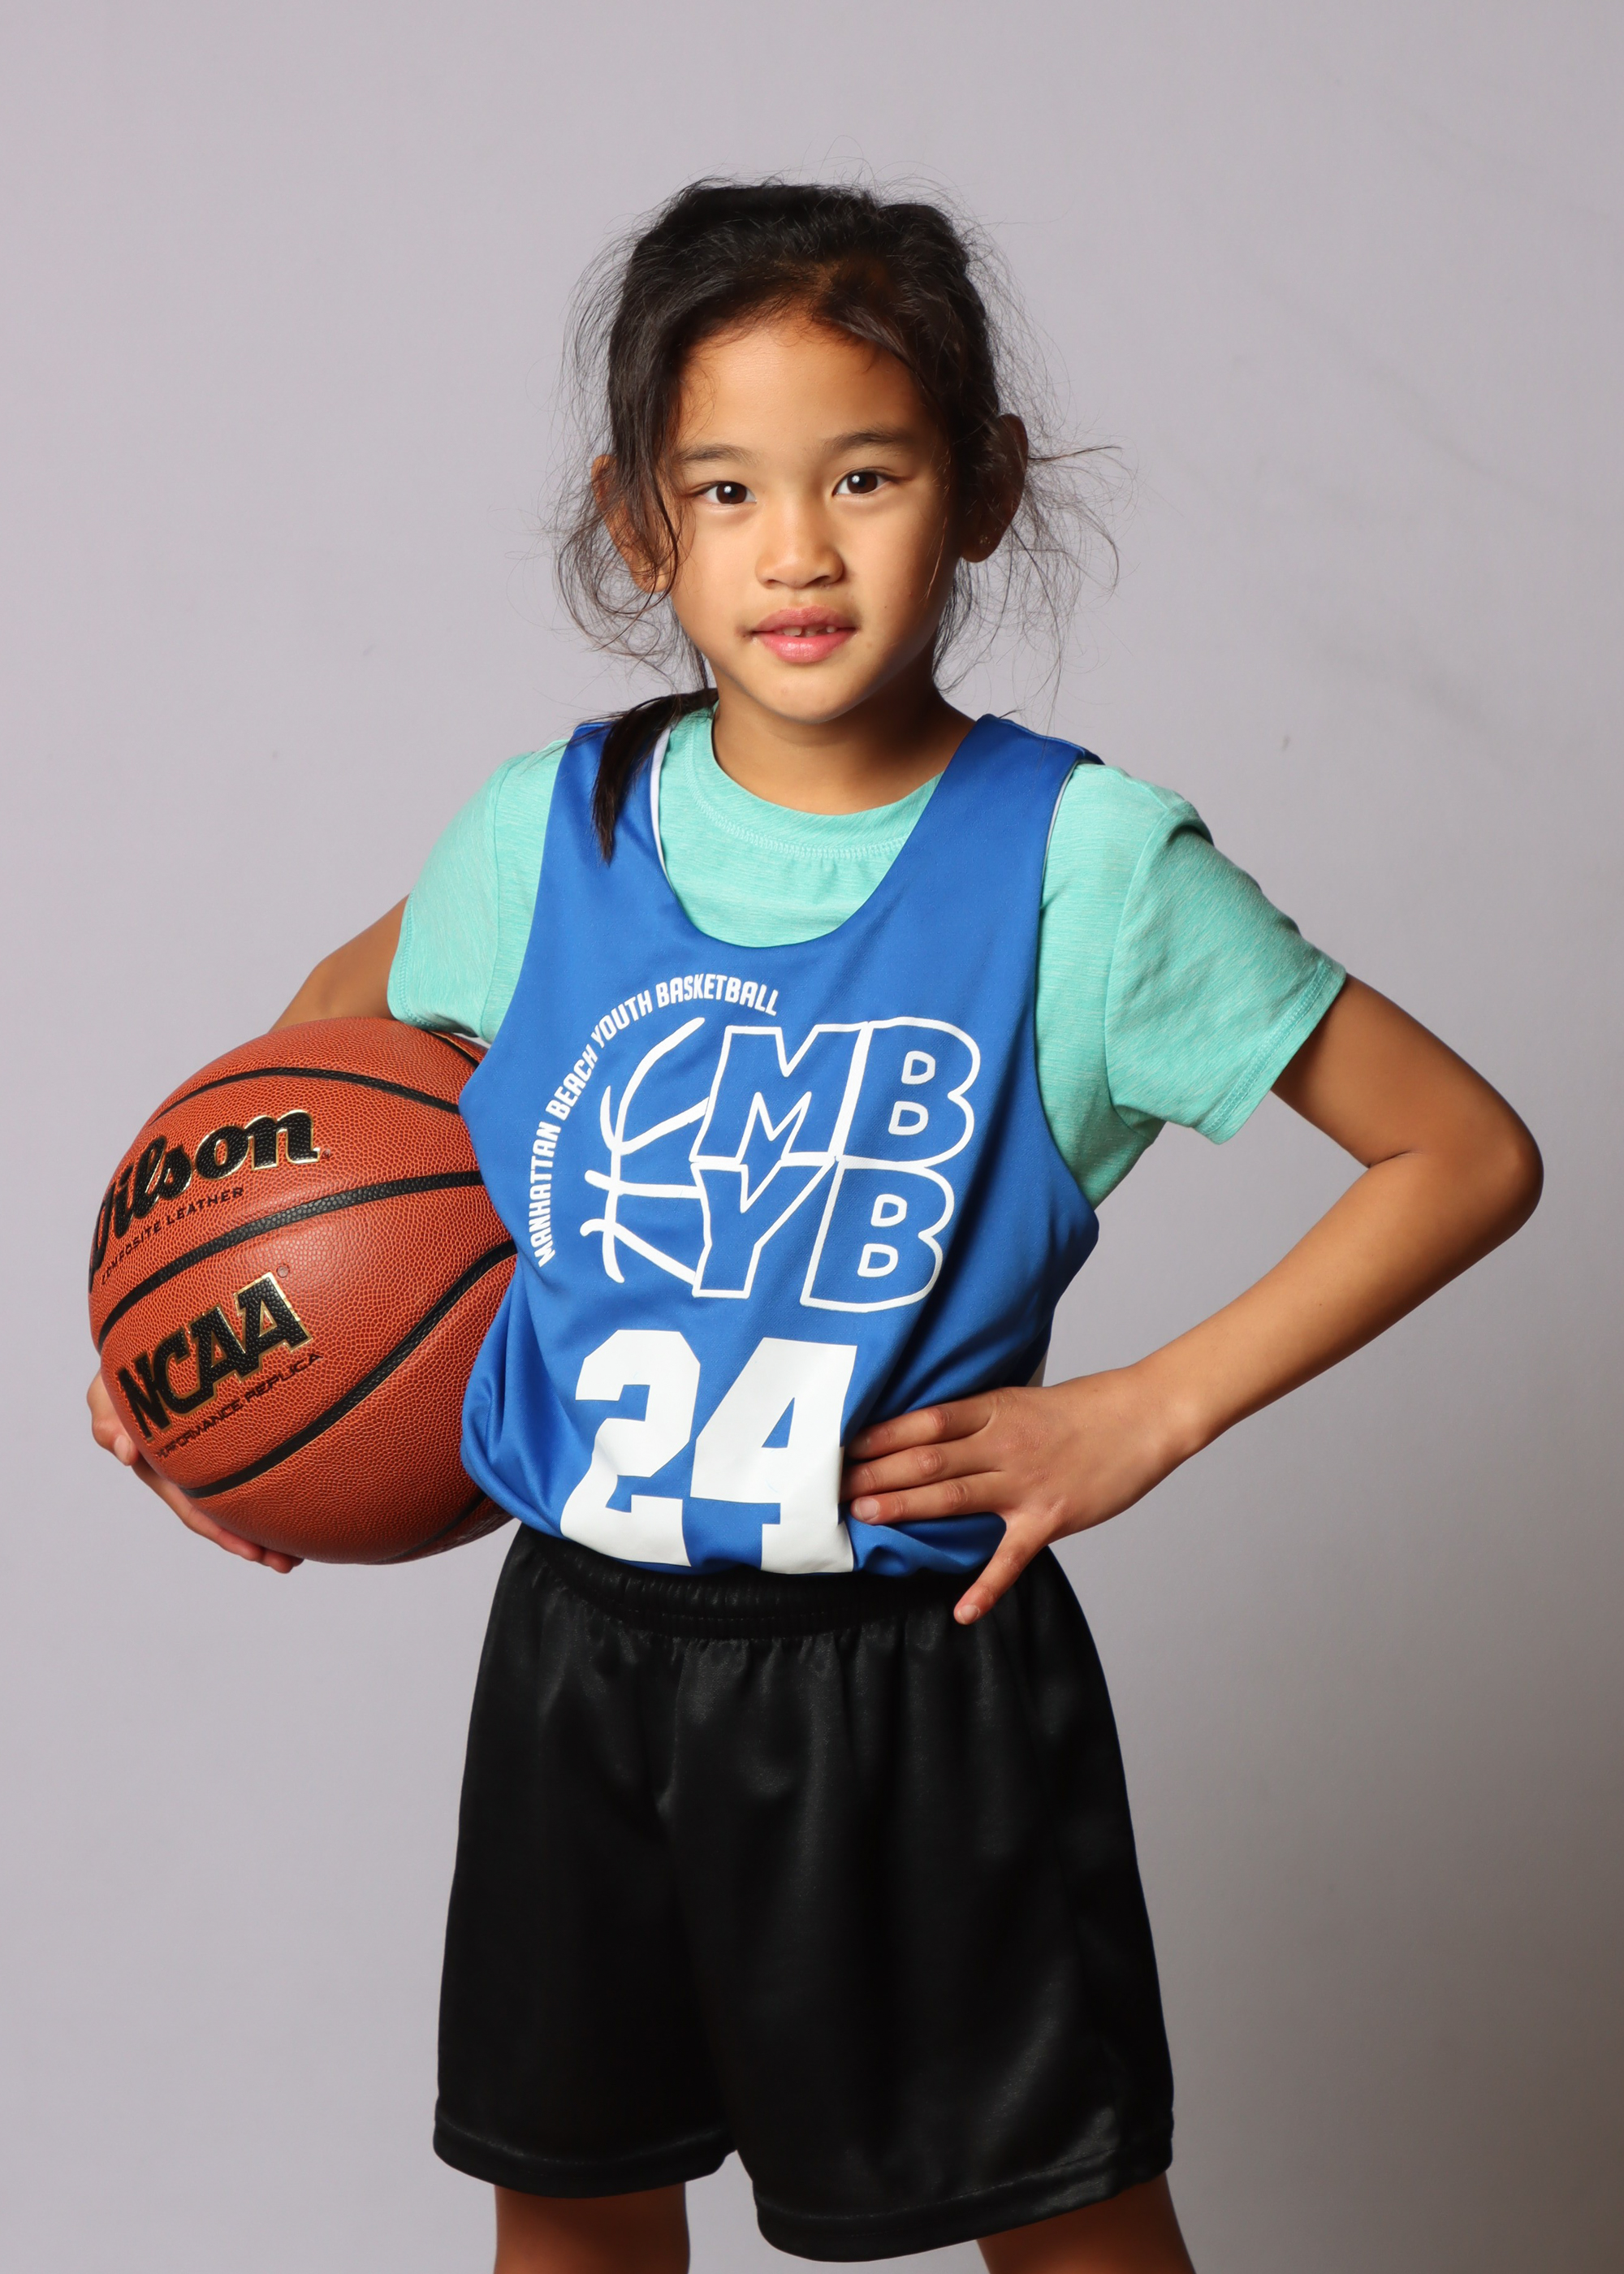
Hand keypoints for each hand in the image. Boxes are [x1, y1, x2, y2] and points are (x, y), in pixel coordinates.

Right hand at [86, 1370, 301, 1571]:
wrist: (150, 1348)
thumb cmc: (127, 1374)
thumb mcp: (106, 1394)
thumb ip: (107, 1421)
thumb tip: (125, 1453)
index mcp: (166, 1472)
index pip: (198, 1511)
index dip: (225, 1534)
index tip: (254, 1553)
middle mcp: (193, 1472)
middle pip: (228, 1515)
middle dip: (255, 1542)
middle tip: (289, 1563)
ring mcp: (215, 1457)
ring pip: (246, 1496)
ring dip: (270, 1525)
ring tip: (303, 1549)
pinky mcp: (238, 1433)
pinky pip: (260, 1464)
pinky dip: (280, 1483)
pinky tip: (309, 1496)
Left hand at [842, 1366, 1189, 1624]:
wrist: (1145, 1417)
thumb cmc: (1083, 1408)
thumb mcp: (1022, 1400)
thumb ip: (978, 1418)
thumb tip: (926, 1432)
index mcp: (995, 1409)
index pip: (925, 1422)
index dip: (881, 1435)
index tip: (843, 1447)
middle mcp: (1004, 1445)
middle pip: (928, 1460)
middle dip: (877, 1474)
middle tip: (835, 1488)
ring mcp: (1027, 1483)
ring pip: (954, 1498)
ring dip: (906, 1508)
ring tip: (865, 1517)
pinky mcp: (1051, 1518)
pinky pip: (1011, 1559)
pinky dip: (986, 1588)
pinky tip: (961, 1612)